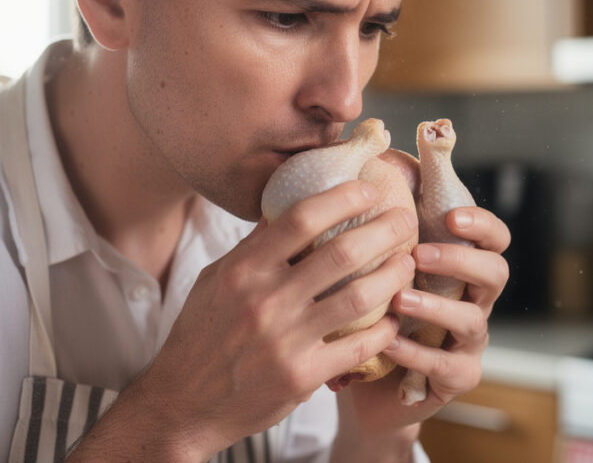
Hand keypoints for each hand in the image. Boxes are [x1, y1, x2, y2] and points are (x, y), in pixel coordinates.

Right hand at [94, 181, 417, 460]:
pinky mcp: (302, 376)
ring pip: (359, 297)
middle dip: (385, 230)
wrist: (184, 403)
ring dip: (393, 276)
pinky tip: (394, 319)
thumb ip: (255, 248)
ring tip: (407, 263)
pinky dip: (384, 329)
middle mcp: (264, 300)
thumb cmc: (201, 335)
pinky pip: (359, 346)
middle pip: (342, 252)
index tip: (368, 190)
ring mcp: (285, 340)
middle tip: (405, 219)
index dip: (343, 197)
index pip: (301, 218)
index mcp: (242, 270)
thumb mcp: (215, 280)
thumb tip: (291, 206)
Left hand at [330, 205, 509, 458]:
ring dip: (435, 306)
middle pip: (496, 273)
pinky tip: (388, 341)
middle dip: (460, 260)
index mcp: (460, 268)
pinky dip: (417, 353)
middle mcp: (473, 301)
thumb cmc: (370, 310)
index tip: (450, 216)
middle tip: (418, 255)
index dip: (482, 224)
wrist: (361, 380)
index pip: (494, 238)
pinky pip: (447, 366)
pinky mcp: (456, 378)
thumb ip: (385, 221)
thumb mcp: (375, 264)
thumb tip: (382, 159)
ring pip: (472, 320)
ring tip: (399, 299)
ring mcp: (468, 341)